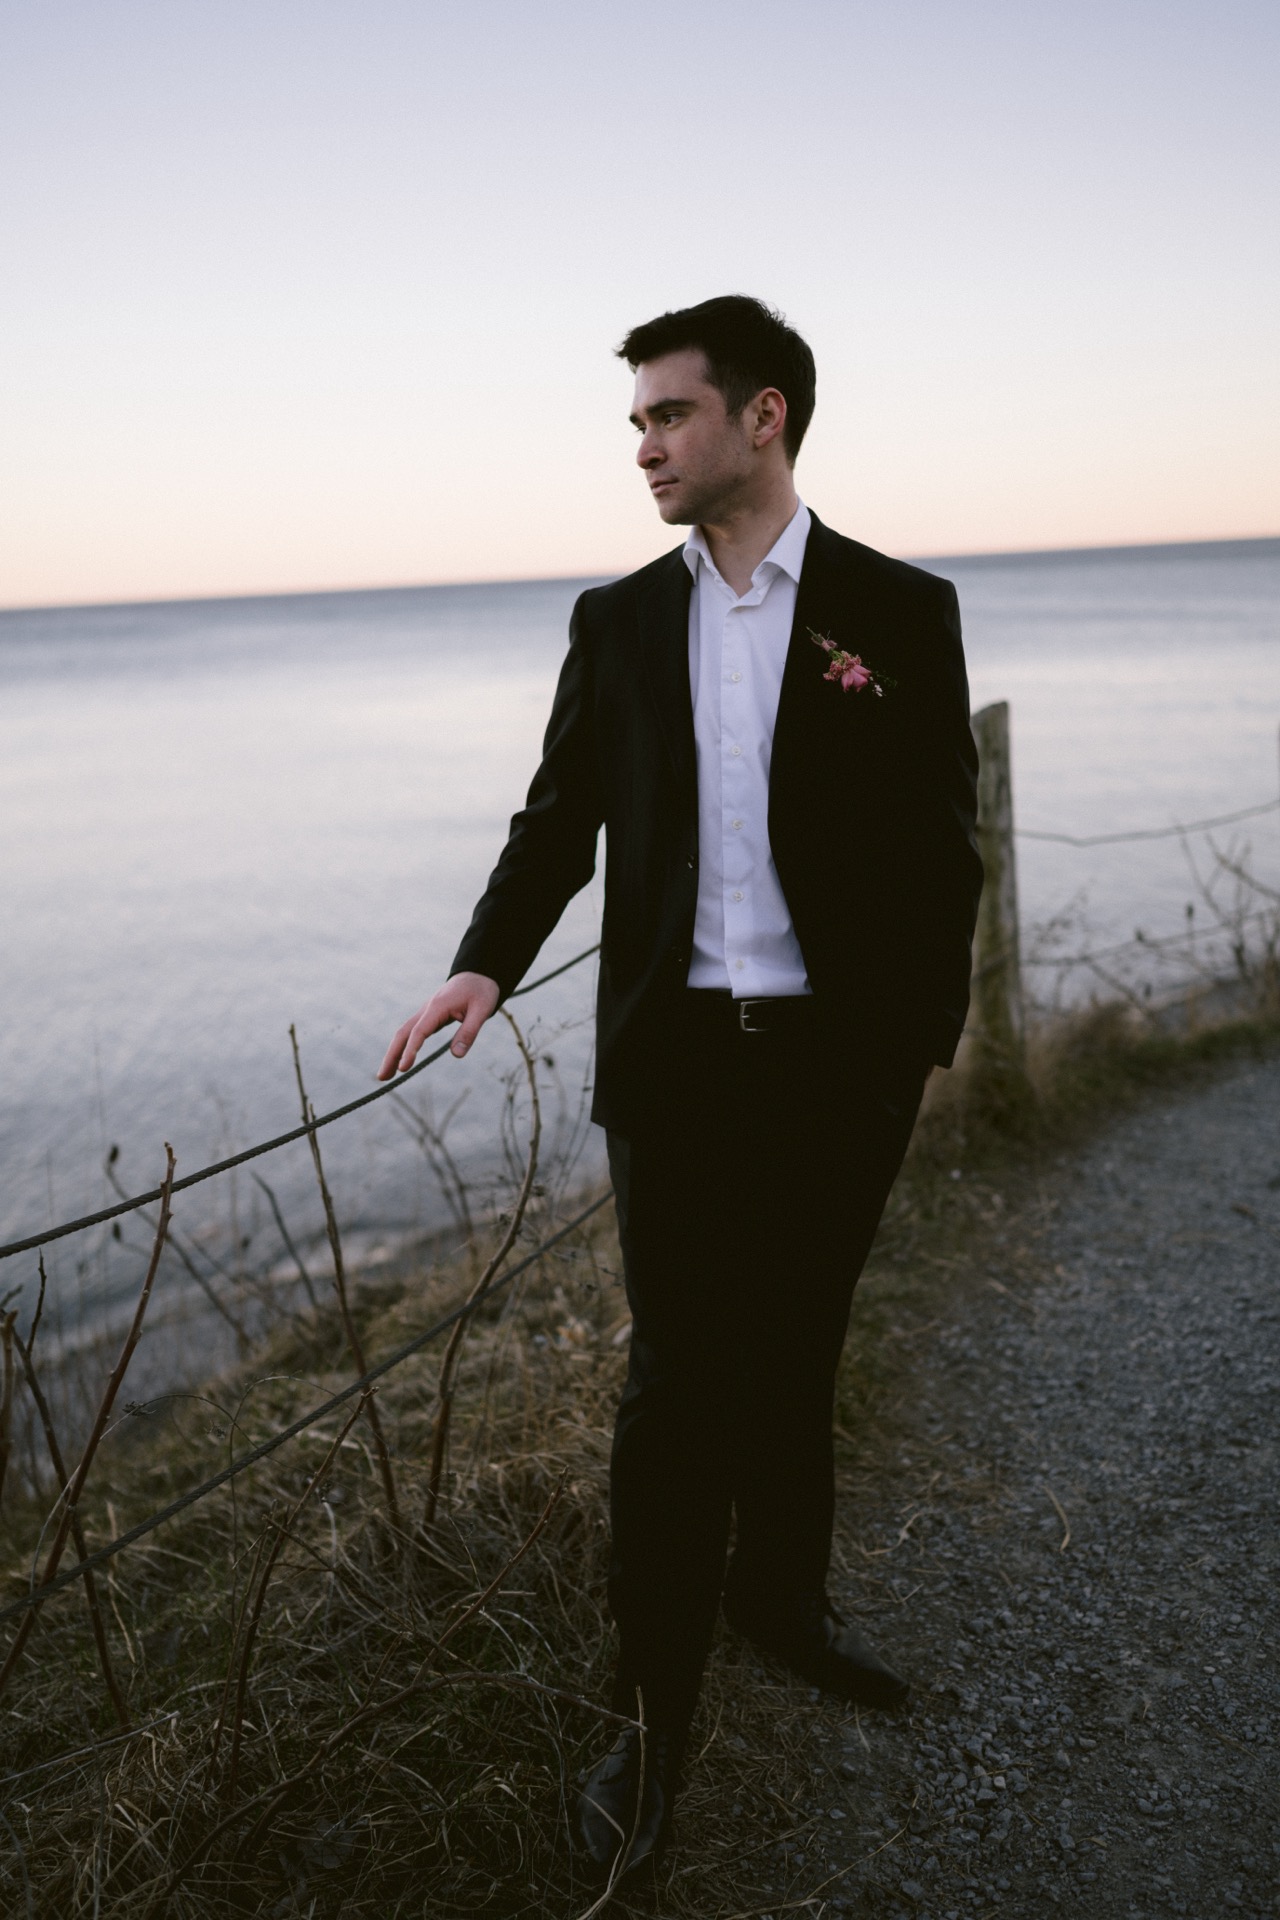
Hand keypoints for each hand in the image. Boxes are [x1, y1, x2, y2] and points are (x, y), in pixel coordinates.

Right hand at [377, 972, 500, 1078]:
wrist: (477, 975)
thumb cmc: (481, 991)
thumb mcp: (482, 1010)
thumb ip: (469, 1032)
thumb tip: (456, 1055)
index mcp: (437, 1007)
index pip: (419, 1032)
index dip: (410, 1050)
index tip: (403, 1069)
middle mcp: (426, 1009)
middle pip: (403, 1033)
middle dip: (391, 1055)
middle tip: (382, 1078)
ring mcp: (426, 1013)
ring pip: (404, 1033)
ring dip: (393, 1053)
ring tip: (385, 1076)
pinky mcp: (429, 1017)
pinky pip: (412, 1033)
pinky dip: (403, 1047)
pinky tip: (400, 1061)